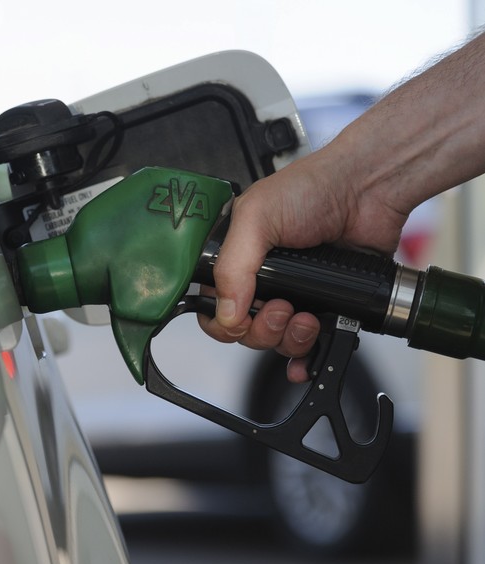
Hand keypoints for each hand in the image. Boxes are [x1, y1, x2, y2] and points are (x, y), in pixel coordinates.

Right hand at [198, 145, 407, 380]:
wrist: (369, 190)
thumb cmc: (312, 188)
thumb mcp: (256, 217)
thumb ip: (232, 267)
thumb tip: (227, 315)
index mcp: (234, 257)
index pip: (212, 305)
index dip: (222, 321)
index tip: (242, 316)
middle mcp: (260, 278)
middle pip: (243, 330)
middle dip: (263, 329)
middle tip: (282, 308)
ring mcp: (293, 293)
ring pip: (276, 341)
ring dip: (289, 338)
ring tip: (307, 316)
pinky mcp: (324, 304)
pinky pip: (309, 345)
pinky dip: (307, 357)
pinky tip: (311, 352)